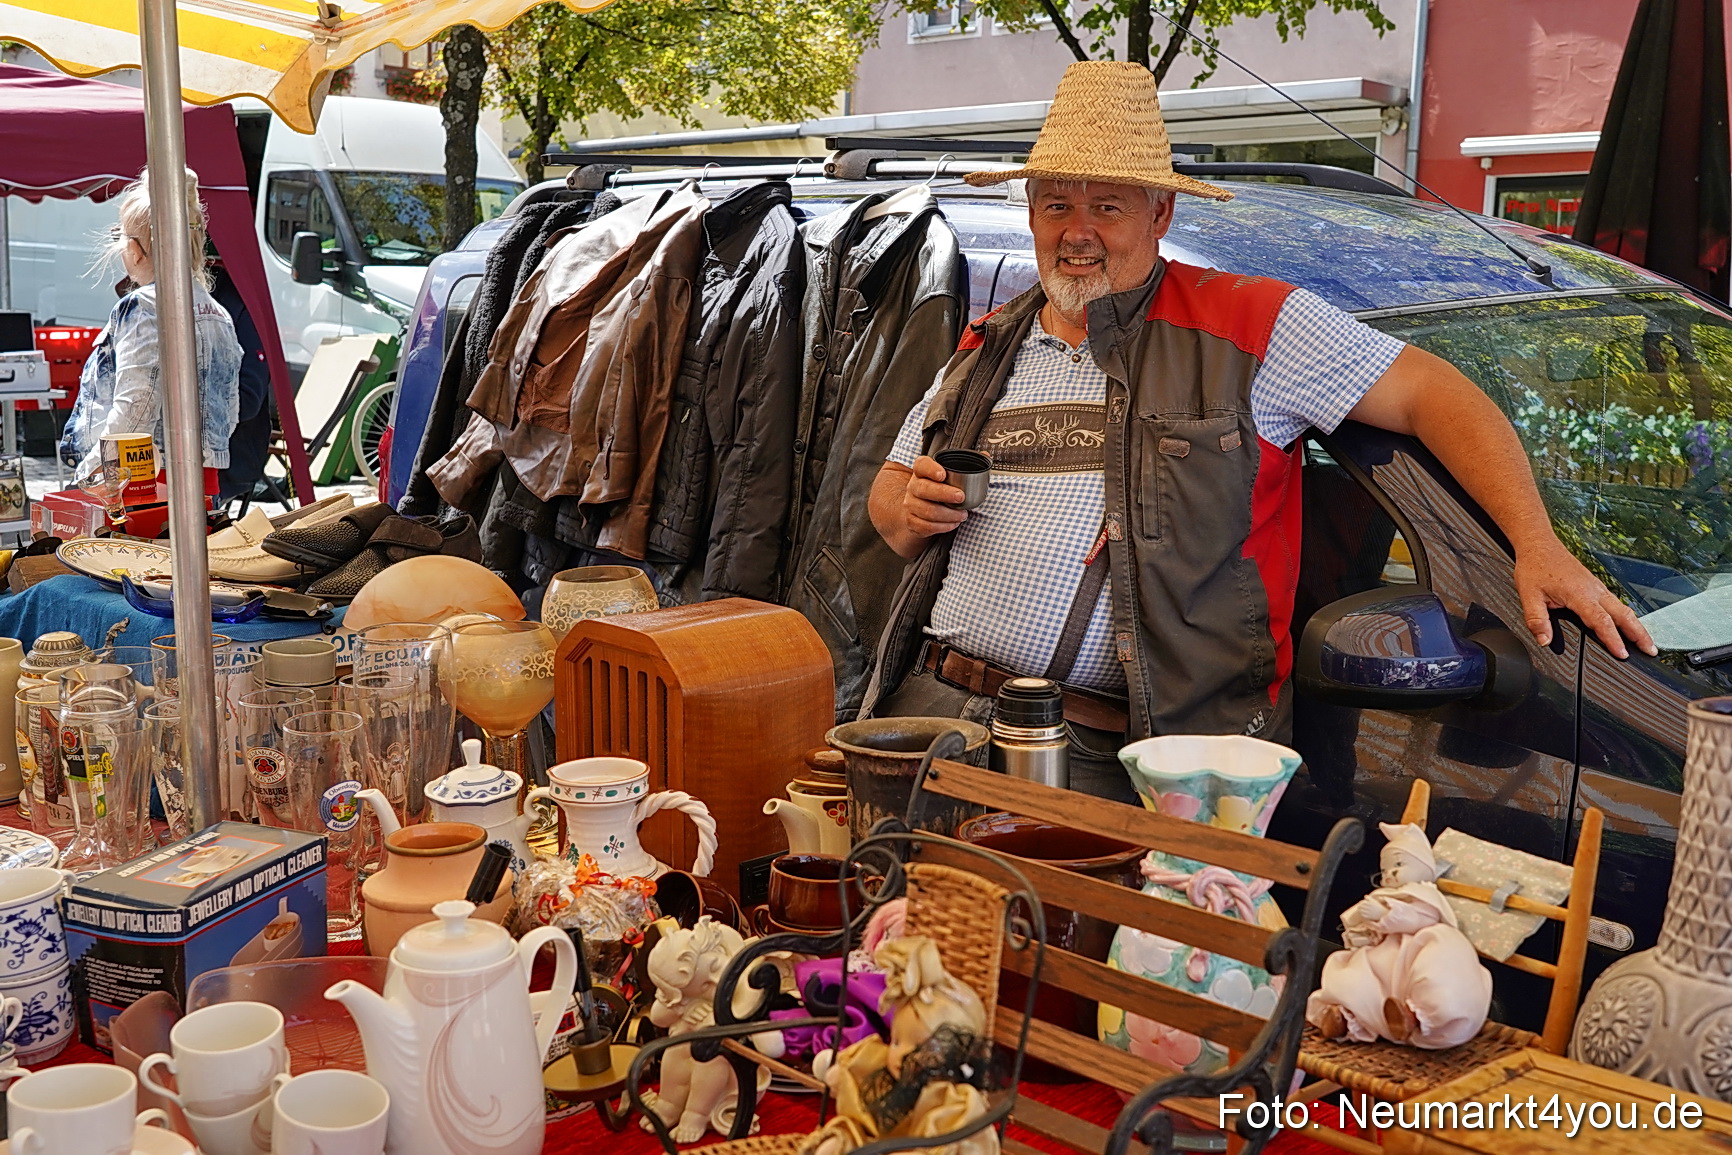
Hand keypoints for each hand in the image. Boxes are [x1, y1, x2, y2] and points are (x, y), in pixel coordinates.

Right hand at [899, 456, 968, 539]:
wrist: (921, 511)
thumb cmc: (940, 490)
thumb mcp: (950, 476)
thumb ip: (967, 465)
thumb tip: (986, 455)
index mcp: (922, 472)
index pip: (921, 465)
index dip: (930, 469)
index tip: (943, 474)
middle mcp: (913, 486)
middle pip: (924, 489)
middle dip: (944, 494)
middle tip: (961, 497)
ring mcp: (911, 505)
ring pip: (927, 510)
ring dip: (948, 514)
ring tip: (963, 514)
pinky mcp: (912, 522)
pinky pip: (926, 526)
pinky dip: (943, 526)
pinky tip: (953, 523)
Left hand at [1515, 541, 1655, 659]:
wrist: (1539, 544)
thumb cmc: (1535, 567)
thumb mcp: (1528, 595)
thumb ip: (1536, 620)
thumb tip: (1544, 640)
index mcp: (1580, 593)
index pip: (1601, 620)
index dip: (1613, 639)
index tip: (1623, 654)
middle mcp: (1594, 590)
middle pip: (1624, 614)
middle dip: (1639, 634)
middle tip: (1651, 650)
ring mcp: (1597, 587)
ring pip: (1623, 608)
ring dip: (1637, 626)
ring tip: (1647, 642)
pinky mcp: (1596, 585)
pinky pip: (1616, 602)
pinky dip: (1627, 616)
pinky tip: (1629, 625)